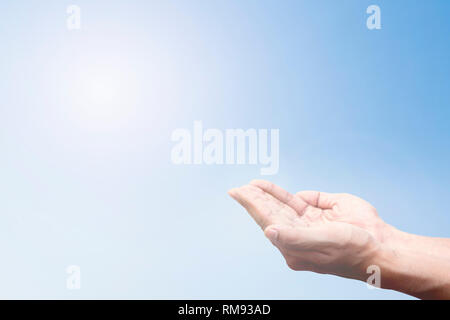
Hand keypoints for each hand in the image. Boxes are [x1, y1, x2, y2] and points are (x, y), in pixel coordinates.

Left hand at [228, 180, 391, 280]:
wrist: (381, 246)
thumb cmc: (352, 251)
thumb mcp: (322, 243)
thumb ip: (294, 237)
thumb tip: (268, 231)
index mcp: (294, 247)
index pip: (267, 221)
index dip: (252, 206)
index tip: (237, 192)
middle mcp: (299, 235)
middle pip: (272, 213)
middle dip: (255, 200)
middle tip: (238, 188)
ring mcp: (310, 223)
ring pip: (283, 206)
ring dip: (267, 195)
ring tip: (250, 185)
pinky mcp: (322, 213)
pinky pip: (300, 200)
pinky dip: (286, 194)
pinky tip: (270, 190)